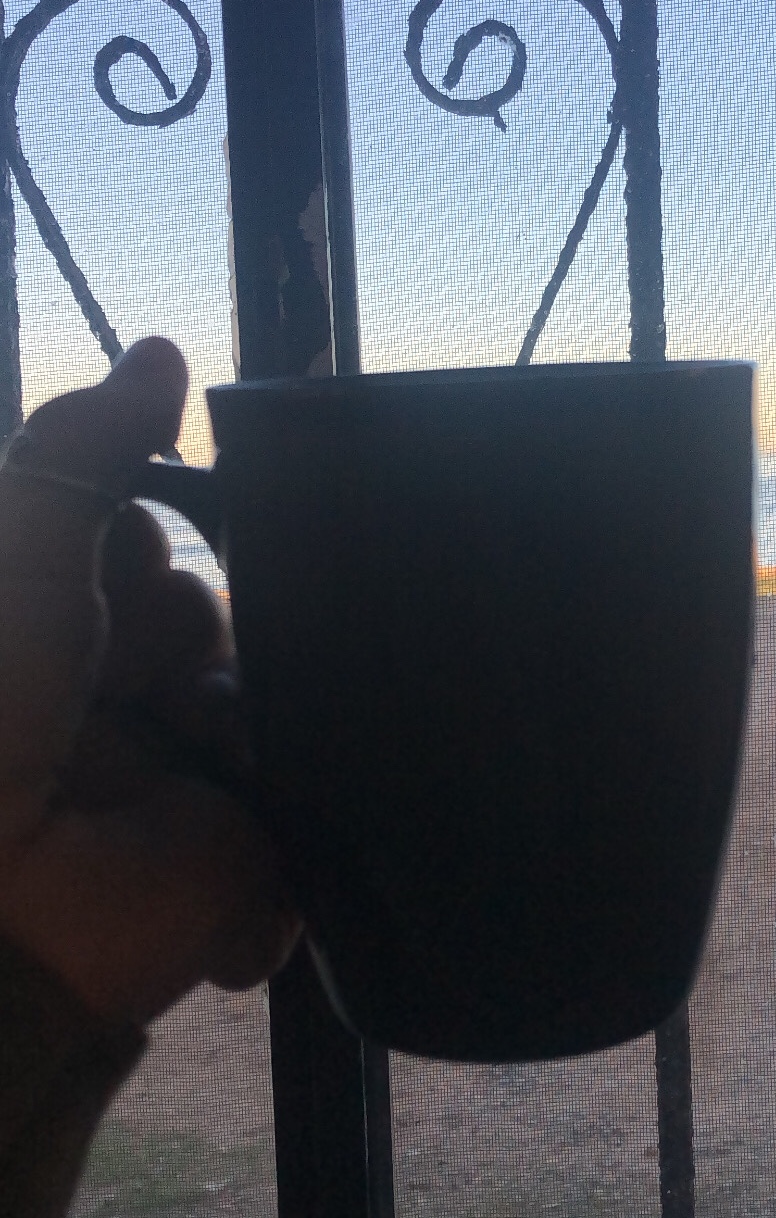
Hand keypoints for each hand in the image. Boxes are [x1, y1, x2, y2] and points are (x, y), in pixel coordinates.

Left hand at [0, 339, 300, 1029]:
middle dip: (184, 632)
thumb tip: (164, 349)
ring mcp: (179, 788)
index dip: (141, 552)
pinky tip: (240, 805)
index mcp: (49, 635)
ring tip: (190, 745)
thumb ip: (85, 446)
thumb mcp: (17, 545)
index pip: (144, 554)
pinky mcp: (241, 868)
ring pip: (271, 698)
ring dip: (238, 714)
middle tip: (129, 677)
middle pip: (214, 615)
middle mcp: (112, 704)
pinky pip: (305, 817)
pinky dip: (288, 822)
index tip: (110, 579)